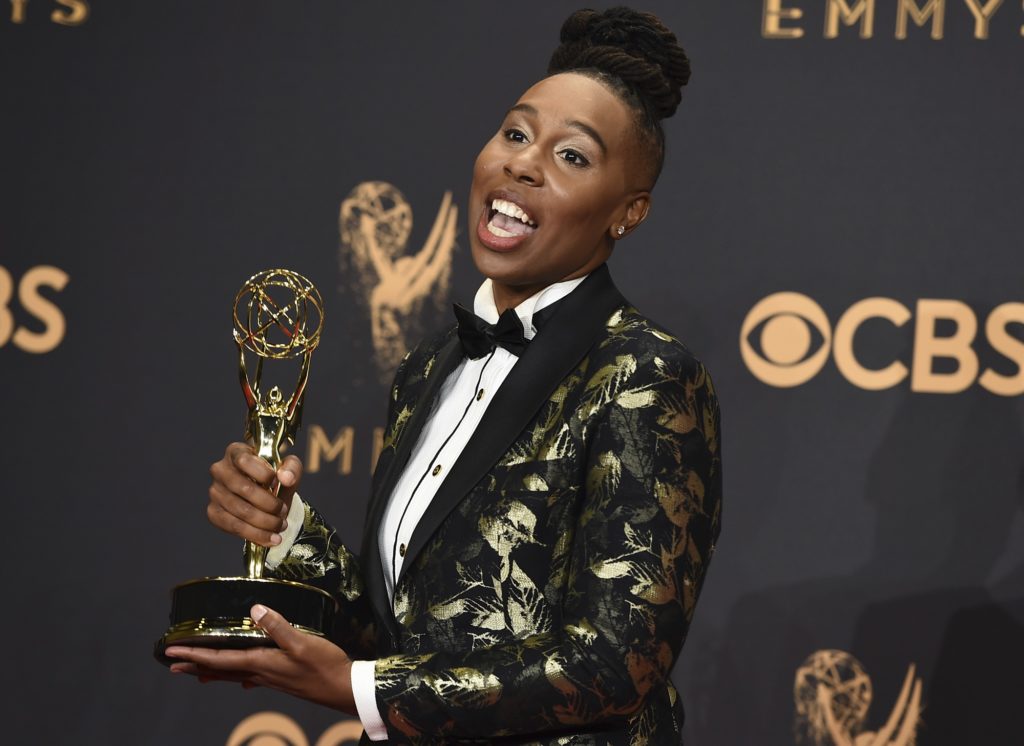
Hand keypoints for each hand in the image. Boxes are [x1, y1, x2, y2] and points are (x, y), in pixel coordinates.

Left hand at [165, 604, 355, 714]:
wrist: (344, 689)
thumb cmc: (324, 666)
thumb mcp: (302, 642)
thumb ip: (277, 626)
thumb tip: (253, 610)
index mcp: (260, 662)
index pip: (218, 659)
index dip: (194, 654)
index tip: (171, 651)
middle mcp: (260, 672)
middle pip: (220, 670)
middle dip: (195, 665)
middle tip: (172, 663)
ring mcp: (270, 678)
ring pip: (233, 673)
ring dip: (212, 670)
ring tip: (196, 671)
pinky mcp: (280, 678)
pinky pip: (249, 675)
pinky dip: (237, 673)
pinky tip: (242, 677)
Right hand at [207, 442, 302, 546]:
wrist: (268, 500)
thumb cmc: (276, 479)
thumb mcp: (289, 469)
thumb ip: (292, 468)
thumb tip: (285, 477)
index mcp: (236, 452)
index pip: (244, 461)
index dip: (264, 474)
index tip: (278, 484)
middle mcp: (220, 470)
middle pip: (244, 489)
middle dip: (269, 504)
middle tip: (283, 511)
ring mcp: (214, 492)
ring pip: (240, 511)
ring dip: (265, 522)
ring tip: (280, 526)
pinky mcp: (213, 512)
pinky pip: (233, 526)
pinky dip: (255, 535)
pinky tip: (270, 538)